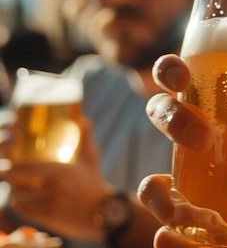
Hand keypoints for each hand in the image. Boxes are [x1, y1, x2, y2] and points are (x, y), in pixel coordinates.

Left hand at [1, 119, 111, 239]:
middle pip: (19, 184)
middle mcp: (56, 188)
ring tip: (17, 189)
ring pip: (20, 198)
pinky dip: (20, 206)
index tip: (7, 165)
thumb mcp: (91, 160)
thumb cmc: (94, 184)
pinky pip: (25, 211)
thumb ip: (85, 139)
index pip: (28, 168)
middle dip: (11, 180)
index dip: (13, 167)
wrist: (105, 212)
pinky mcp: (50, 218)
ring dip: (16, 193)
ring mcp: (52, 204)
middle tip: (8, 176)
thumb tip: (84, 119)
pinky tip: (22, 201)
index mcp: (63, 171)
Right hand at [140, 54, 226, 246]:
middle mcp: (188, 133)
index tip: (182, 75)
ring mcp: (179, 174)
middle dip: (171, 118)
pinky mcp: (178, 207)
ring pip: (150, 180)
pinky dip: (161, 213)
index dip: (170, 70)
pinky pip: (156, 205)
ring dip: (159, 190)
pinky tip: (178, 222)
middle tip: (202, 137)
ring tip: (187, 204)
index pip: (179, 77)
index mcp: (212, 106)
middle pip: (159, 111)